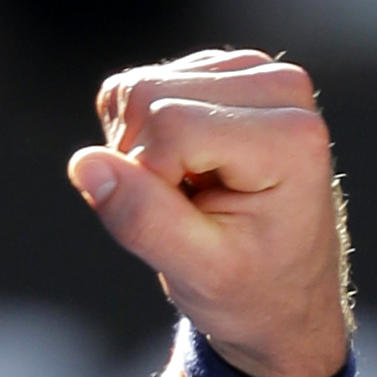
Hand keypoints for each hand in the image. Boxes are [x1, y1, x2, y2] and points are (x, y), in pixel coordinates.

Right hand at [68, 49, 349, 376]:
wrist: (289, 302)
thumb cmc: (254, 295)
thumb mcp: (200, 274)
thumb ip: (143, 219)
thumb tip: (85, 164)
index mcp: (291, 136)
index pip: (167, 123)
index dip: (151, 180)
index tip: (187, 224)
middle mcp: (283, 88)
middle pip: (148, 94)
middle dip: (144, 162)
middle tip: (186, 211)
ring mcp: (260, 75)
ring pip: (141, 88)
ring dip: (147, 151)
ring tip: (195, 195)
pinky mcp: (233, 74)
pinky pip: (150, 88)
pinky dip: (155, 138)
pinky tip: (195, 173)